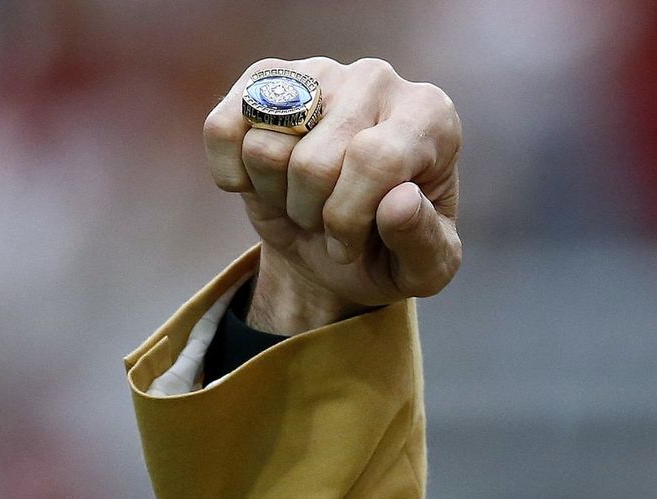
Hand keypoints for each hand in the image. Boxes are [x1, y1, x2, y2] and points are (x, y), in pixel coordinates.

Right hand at [202, 57, 462, 333]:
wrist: (339, 248)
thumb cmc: (392, 253)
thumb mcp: (424, 269)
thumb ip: (424, 242)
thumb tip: (399, 201)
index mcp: (433, 118)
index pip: (374, 160)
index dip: (349, 219)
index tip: (351, 246)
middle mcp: (378, 80)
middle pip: (315, 163)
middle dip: (315, 216)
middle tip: (331, 224)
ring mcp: (320, 70)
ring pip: (266, 148)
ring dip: (279, 197)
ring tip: (308, 200)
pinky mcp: (267, 76)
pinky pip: (224, 130)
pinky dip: (233, 175)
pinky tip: (263, 184)